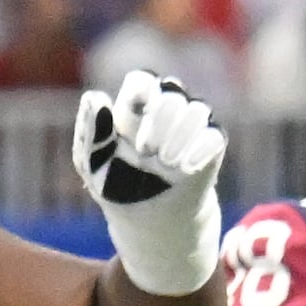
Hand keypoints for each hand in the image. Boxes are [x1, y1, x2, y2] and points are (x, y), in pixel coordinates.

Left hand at [71, 69, 227, 296]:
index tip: (131, 118)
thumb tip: (95, 96)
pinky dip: (200, 148)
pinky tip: (184, 168)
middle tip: (145, 151)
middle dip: (159, 119)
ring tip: (164, 162)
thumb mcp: (92, 163)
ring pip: (197, 109)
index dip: (140, 94)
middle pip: (172, 91)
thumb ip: (90, 130)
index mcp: (134, 109)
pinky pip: (215, 135)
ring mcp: (191, 129)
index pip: (143, 80)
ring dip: (180, 134)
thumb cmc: (115, 188)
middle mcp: (166, 112)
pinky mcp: (211, 149)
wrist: (148, 224)